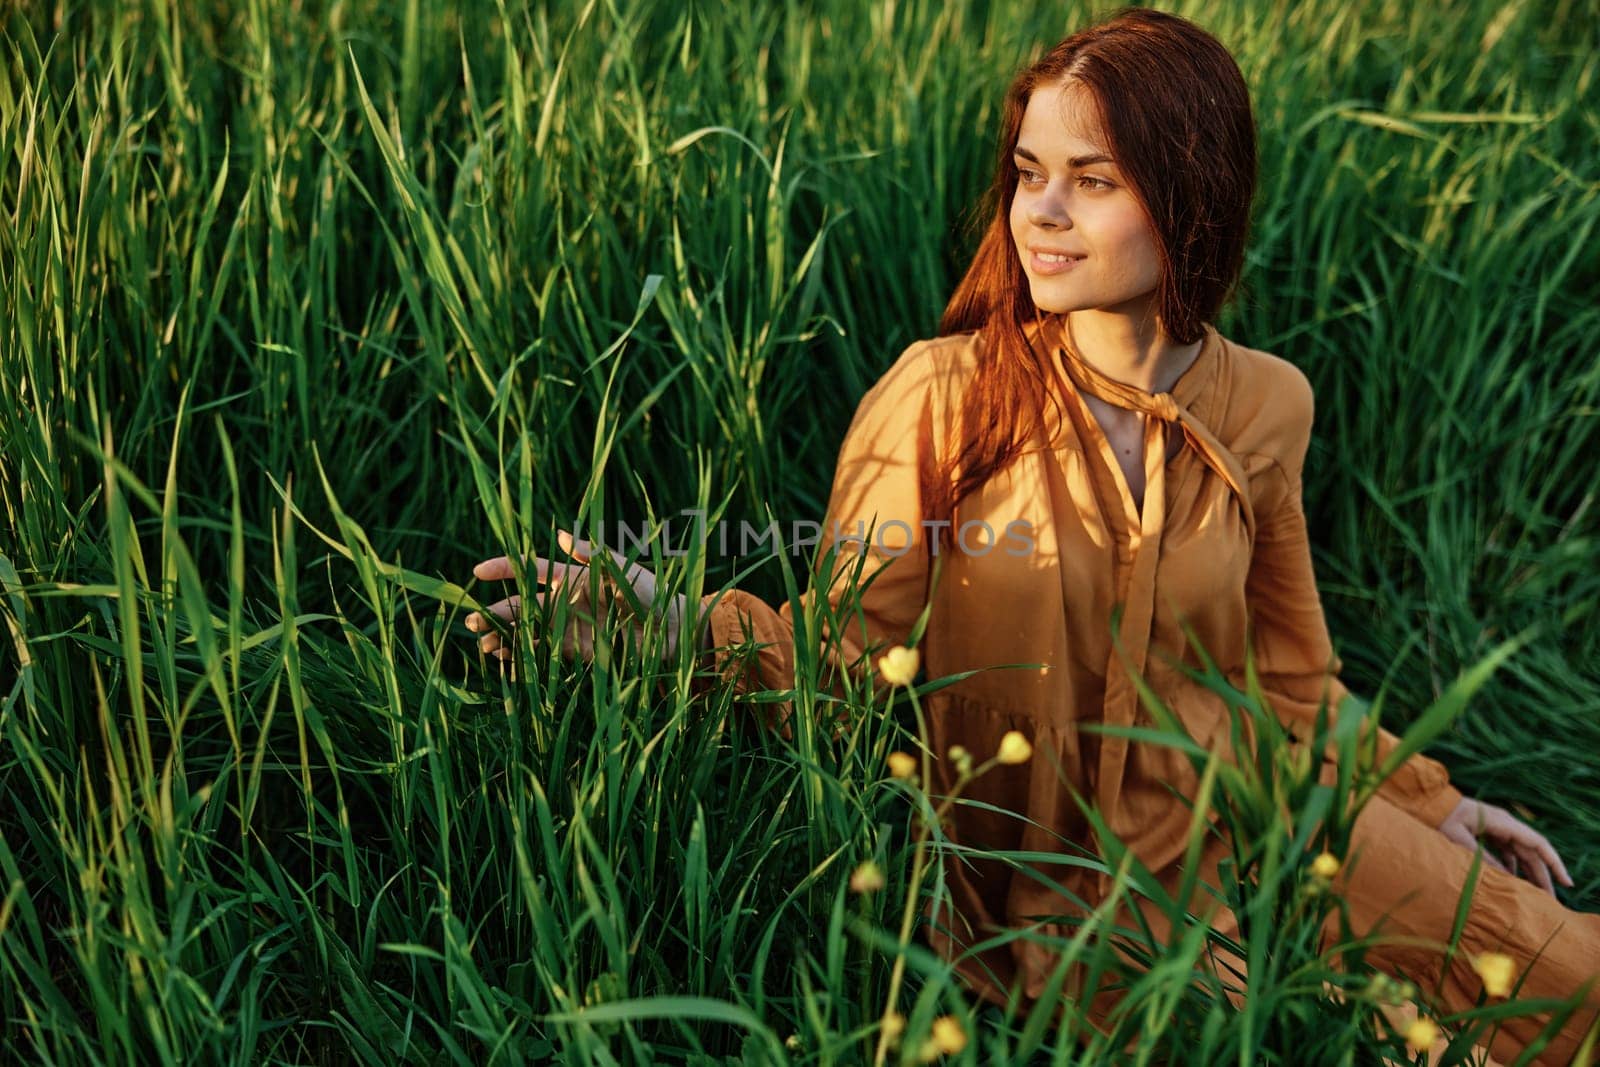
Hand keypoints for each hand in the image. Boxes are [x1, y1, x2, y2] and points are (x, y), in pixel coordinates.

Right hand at [464, 529, 692, 662]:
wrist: (672, 629)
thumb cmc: (650, 592)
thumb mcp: (621, 568)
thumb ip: (591, 553)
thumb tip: (561, 533)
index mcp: (572, 577)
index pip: (530, 569)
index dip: (504, 569)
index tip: (478, 572)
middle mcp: (564, 602)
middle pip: (521, 606)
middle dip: (494, 612)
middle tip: (471, 622)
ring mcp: (568, 628)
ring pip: (526, 632)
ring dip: (503, 637)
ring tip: (482, 645)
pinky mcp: (575, 653)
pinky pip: (543, 655)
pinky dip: (523, 658)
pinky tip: (505, 663)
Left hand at [1437, 797, 1572, 895]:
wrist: (1427, 802)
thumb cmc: (1441, 817)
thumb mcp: (1459, 839)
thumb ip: (1482, 858)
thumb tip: (1505, 878)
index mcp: (1502, 822)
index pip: (1537, 844)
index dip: (1554, 863)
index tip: (1566, 882)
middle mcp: (1505, 824)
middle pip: (1532, 853)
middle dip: (1543, 876)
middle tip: (1551, 901)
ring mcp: (1498, 828)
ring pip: (1521, 854)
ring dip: (1529, 873)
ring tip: (1535, 895)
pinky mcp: (1489, 832)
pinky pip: (1508, 851)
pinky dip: (1513, 866)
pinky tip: (1512, 881)